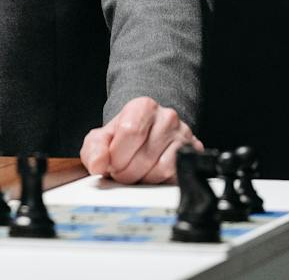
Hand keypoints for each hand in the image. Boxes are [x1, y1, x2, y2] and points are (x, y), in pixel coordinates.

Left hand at [80, 96, 200, 183]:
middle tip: (122, 172)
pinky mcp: (194, 153)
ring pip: (162, 168)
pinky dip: (159, 182)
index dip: (117, 156)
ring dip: (144, 179)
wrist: (148, 137)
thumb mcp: (102, 139)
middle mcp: (167, 117)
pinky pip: (175, 176)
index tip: (112, 163)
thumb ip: (94, 150)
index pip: (131, 132)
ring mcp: (184, 134)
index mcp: (143, 106)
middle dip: (127, 173)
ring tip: (137, 172)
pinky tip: (151, 175)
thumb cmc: (124, 138)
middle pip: (145, 155)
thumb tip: (98, 165)